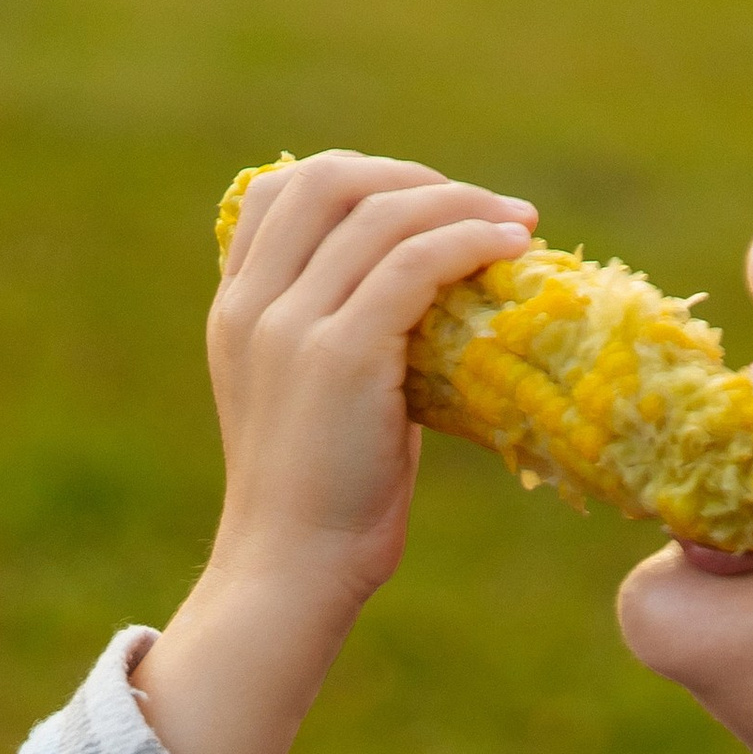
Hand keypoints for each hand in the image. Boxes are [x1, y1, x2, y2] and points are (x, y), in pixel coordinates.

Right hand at [132, 152, 536, 753]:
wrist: (292, 575)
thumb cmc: (321, 505)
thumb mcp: (314, 403)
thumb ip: (342, 340)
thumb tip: (428, 306)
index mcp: (235, 311)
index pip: (279, 193)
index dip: (357, 178)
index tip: (421, 204)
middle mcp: (253, 306)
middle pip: (329, 180)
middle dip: (412, 178)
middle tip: (477, 207)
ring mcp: (292, 326)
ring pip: (382, 214)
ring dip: (462, 204)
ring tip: (518, 226)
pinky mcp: (341, 354)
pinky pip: (416, 261)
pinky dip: (470, 240)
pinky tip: (511, 248)